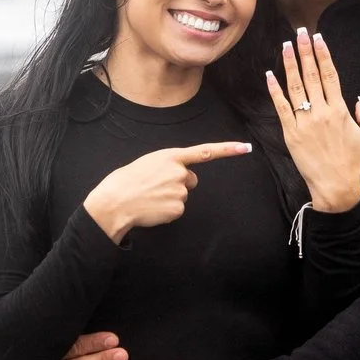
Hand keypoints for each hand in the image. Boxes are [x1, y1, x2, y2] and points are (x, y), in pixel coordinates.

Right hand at [81, 141, 252, 241]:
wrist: (114, 202)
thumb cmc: (126, 181)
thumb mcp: (148, 163)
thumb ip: (168, 164)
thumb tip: (182, 174)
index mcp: (171, 156)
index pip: (205, 152)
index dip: (227, 150)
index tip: (245, 147)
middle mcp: (180, 172)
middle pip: (191, 179)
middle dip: (178, 184)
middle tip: (155, 187)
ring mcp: (180, 191)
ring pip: (183, 195)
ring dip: (170, 197)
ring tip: (150, 197)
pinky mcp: (178, 208)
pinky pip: (178, 210)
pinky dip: (167, 211)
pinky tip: (153, 208)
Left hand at [267, 28, 359, 211]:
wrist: (336, 188)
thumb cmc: (355, 164)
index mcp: (341, 110)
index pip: (330, 75)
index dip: (323, 54)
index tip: (318, 38)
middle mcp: (322, 112)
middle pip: (312, 75)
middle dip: (305, 51)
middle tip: (300, 32)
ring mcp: (305, 122)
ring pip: (296, 87)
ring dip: (290, 64)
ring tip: (285, 46)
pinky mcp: (291, 133)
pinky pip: (281, 107)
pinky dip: (275, 90)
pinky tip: (270, 74)